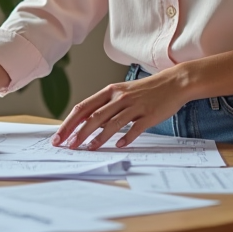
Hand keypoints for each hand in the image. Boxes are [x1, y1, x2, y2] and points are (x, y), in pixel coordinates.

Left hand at [51, 68, 188, 149]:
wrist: (173, 82)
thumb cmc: (145, 90)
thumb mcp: (121, 94)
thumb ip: (105, 108)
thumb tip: (87, 125)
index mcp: (109, 92)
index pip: (83, 107)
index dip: (69, 123)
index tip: (59, 136)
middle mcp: (119, 98)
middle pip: (94, 116)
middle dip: (78, 132)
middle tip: (68, 146)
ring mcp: (134, 106)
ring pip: (112, 123)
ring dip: (99, 137)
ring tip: (88, 148)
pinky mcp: (149, 115)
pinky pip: (135, 128)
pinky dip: (127, 137)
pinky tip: (119, 146)